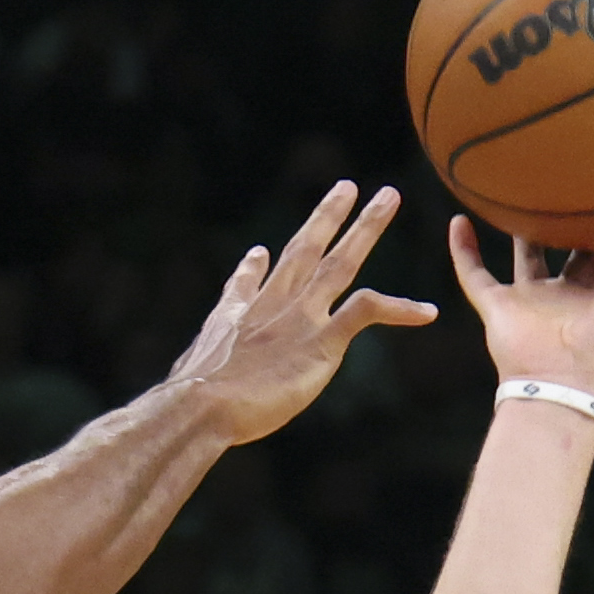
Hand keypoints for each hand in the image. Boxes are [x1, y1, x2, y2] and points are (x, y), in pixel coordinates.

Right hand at [162, 180, 440, 446]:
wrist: (199, 405)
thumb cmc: (186, 405)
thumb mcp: (184, 381)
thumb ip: (187, 377)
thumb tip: (165, 396)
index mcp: (236, 318)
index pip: (247, 285)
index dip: (253, 269)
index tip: (258, 253)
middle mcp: (272, 307)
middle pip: (304, 250)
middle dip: (326, 217)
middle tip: (346, 187)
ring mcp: (300, 319)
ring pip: (340, 261)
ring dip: (366, 227)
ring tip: (388, 198)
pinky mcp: (322, 341)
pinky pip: (368, 311)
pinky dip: (400, 309)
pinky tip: (428, 312)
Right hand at [443, 195, 593, 408]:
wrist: (559, 385)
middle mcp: (564, 294)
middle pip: (568, 248)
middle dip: (572, 219)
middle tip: (575, 178)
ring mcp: (529, 300)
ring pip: (524, 255)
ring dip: (521, 228)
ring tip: (522, 189)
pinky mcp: (497, 307)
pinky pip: (474, 274)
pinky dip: (463, 250)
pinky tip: (458, 220)